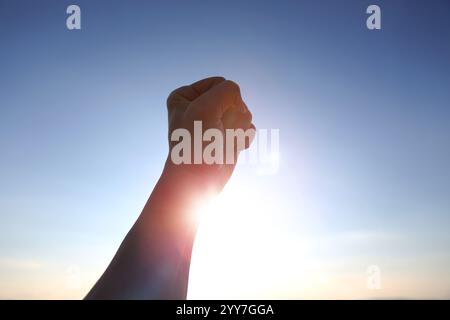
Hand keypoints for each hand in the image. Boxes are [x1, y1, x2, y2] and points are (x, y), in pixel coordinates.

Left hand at [164, 77, 254, 191]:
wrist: (199, 179)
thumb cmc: (196, 144)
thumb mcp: (207, 106)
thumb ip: (228, 90)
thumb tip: (241, 107)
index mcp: (184, 96)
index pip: (220, 83)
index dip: (220, 101)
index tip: (206, 121)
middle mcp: (199, 106)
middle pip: (234, 98)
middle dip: (231, 115)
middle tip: (214, 133)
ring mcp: (215, 121)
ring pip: (243, 111)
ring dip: (237, 127)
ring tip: (221, 141)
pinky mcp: (228, 135)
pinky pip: (247, 126)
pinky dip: (243, 137)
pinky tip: (231, 148)